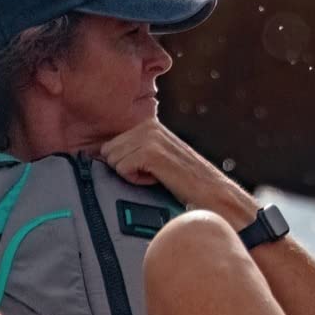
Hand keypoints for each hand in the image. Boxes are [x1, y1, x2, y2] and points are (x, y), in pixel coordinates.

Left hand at [99, 119, 255, 222]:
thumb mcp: (159, 155)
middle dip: (125, 167)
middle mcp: (148, 126)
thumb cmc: (185, 179)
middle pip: (108, 152)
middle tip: (152, 174)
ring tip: (157, 176)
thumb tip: (103, 155)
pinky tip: (156, 179)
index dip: (125, 163)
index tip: (147, 169)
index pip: (110, 144)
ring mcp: (150, 137)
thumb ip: (136, 149)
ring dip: (131, 174)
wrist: (211, 190)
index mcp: (148, 124)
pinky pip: (122, 168)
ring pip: (113, 160)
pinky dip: (136, 180)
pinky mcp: (151, 152)